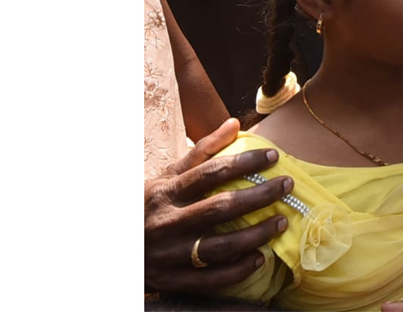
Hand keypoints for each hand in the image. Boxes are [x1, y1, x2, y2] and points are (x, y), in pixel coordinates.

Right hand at [144, 118, 292, 293]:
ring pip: (220, 245)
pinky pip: (211, 279)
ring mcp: (171, 254)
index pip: (210, 173)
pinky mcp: (174, 279)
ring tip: (281, 222)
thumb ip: (201, 152)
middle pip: (221, 208)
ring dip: (255, 235)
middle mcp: (168, 222)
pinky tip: (259, 258)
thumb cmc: (149, 206)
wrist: (115, 248)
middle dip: (259, 196)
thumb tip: (233, 123)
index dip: (244, 163)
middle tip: (287, 185)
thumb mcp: (167, 176)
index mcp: (167, 192)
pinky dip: (238, 270)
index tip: (273, 157)